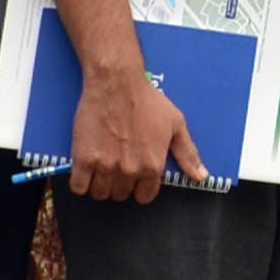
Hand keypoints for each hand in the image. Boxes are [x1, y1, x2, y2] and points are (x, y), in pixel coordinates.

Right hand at [69, 64, 210, 202]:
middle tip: (116, 166)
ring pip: (100, 194)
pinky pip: (78, 187)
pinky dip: (80, 182)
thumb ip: (188, 154)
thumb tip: (201, 177)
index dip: (140, 187)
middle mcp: (130, 170)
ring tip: (101, 168)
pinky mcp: (83, 159)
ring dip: (100, 185)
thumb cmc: (147, 100)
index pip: (145, 196)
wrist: (116, 83)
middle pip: (121, 195)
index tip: (135, 176)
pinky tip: (84, 170)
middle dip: (120, 184)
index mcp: (153, 165)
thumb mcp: (176, 124)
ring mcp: (105, 166)